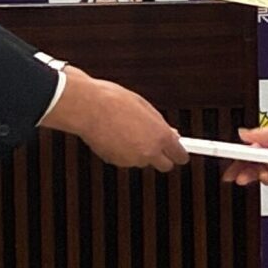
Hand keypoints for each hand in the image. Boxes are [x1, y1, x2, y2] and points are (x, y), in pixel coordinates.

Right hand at [43, 69, 187, 170]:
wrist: (87, 107)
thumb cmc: (113, 101)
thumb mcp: (144, 107)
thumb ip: (160, 124)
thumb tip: (170, 133)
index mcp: (160, 136)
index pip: (180, 155)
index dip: (180, 153)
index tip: (180, 151)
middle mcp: (148, 152)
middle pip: (165, 165)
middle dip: (163, 157)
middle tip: (156, 143)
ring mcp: (131, 160)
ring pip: (143, 161)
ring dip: (140, 152)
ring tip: (129, 131)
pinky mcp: (116, 162)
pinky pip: (126, 160)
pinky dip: (124, 152)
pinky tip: (117, 136)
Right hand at [223, 125, 267, 189]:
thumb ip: (259, 134)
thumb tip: (242, 133)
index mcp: (263, 144)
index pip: (243, 149)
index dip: (233, 152)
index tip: (224, 154)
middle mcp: (265, 157)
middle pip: (245, 164)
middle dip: (236, 169)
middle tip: (230, 173)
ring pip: (253, 174)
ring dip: (247, 176)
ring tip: (244, 177)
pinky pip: (266, 181)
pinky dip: (264, 179)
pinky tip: (266, 176)